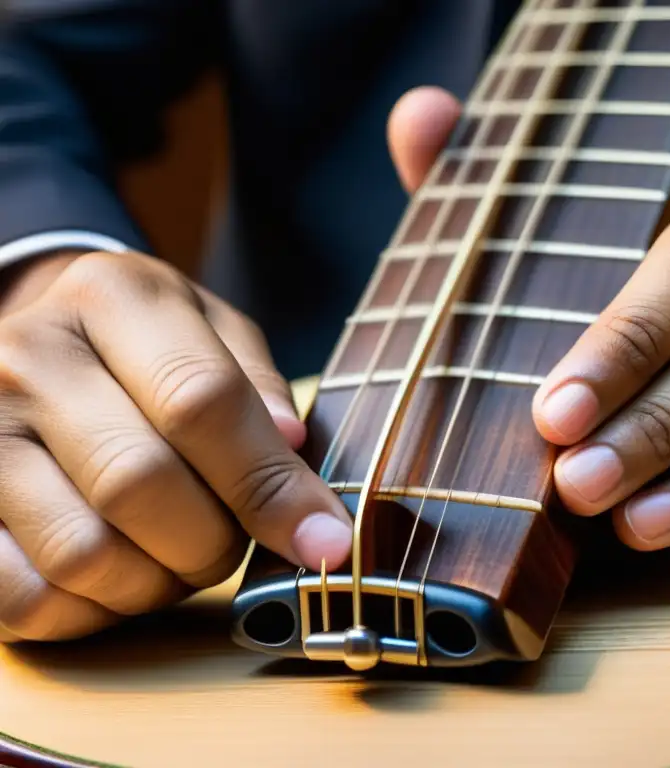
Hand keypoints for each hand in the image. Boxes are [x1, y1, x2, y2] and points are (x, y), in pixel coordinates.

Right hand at [0, 87, 460, 642]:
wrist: (32, 336)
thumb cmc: (143, 344)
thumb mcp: (212, 328)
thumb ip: (258, 383)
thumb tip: (291, 448)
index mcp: (113, 298)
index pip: (201, 402)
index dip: (272, 486)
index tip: (325, 542)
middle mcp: (30, 357)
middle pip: (141, 484)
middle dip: (214, 541)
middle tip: (232, 542)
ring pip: (85, 553)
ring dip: (156, 583)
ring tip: (175, 555)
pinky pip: (25, 598)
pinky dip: (90, 613)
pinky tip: (118, 579)